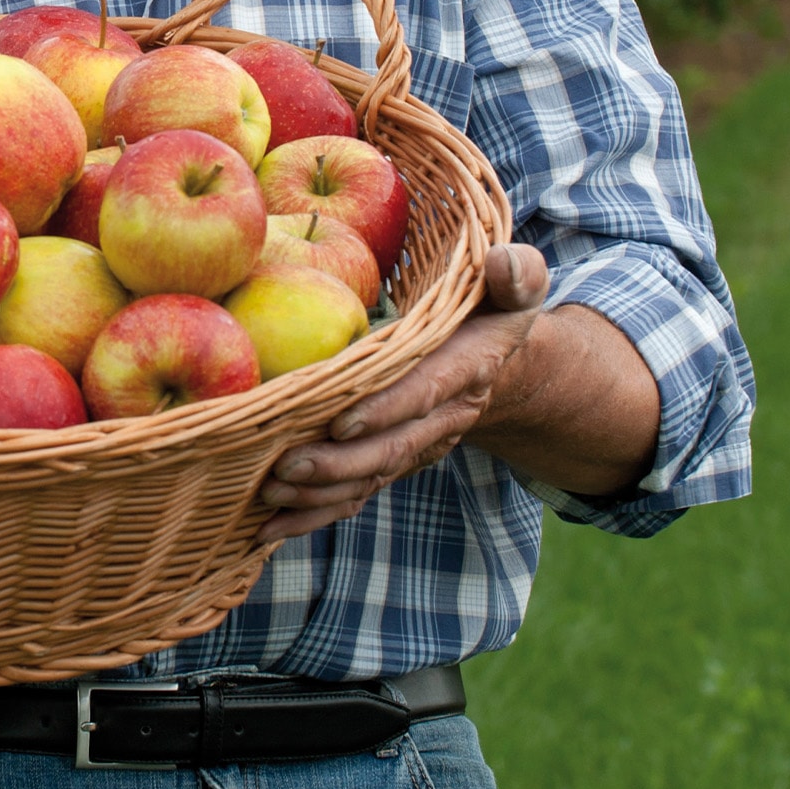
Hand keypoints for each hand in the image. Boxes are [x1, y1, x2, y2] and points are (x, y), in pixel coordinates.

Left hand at [257, 242, 550, 544]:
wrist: (499, 359)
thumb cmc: (494, 306)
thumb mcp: (516, 284)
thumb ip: (519, 272)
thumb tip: (505, 262)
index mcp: (467, 369)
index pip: (424, 392)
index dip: (386, 409)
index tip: (341, 421)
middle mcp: (443, 416)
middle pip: (390, 447)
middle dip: (338, 463)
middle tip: (285, 467)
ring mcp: (418, 443)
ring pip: (369, 477)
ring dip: (320, 493)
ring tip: (270, 494)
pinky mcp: (394, 456)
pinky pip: (357, 491)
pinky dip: (316, 512)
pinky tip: (271, 527)